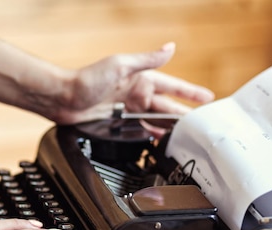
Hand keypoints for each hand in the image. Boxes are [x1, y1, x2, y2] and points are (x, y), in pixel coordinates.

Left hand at [51, 42, 214, 124]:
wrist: (63, 98)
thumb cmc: (86, 79)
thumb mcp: (120, 66)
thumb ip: (147, 60)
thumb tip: (170, 48)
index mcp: (141, 78)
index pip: (173, 86)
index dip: (190, 92)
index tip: (208, 98)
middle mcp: (136, 92)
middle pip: (166, 107)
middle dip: (183, 115)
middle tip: (200, 126)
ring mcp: (127, 107)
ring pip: (154, 119)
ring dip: (168, 127)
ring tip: (184, 137)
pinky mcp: (116, 120)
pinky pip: (139, 128)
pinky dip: (150, 133)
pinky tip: (157, 140)